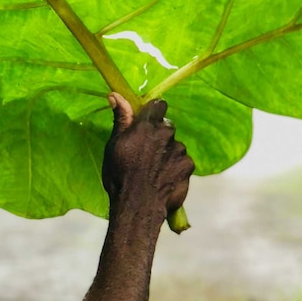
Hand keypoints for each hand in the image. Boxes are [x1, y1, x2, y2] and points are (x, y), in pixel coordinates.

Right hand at [102, 94, 194, 222]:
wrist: (138, 205)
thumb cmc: (120, 176)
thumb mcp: (113, 146)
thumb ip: (120, 120)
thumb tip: (116, 95)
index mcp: (147, 126)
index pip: (158, 105)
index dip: (152, 112)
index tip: (146, 122)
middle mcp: (166, 134)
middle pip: (166, 126)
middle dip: (159, 135)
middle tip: (146, 152)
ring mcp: (179, 150)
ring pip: (175, 145)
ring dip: (167, 152)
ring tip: (154, 170)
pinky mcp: (188, 166)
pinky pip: (182, 161)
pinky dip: (175, 167)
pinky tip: (164, 179)